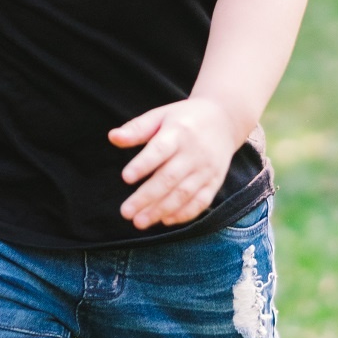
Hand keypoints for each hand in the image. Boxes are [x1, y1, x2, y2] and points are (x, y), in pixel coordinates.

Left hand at [107, 96, 244, 229]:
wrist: (225, 120)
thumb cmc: (184, 119)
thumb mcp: (161, 116)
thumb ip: (137, 128)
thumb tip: (112, 137)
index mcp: (179, 132)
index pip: (160, 149)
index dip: (143, 165)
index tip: (125, 178)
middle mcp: (194, 152)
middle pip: (169, 178)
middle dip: (146, 197)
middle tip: (126, 212)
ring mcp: (206, 169)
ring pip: (183, 194)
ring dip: (161, 210)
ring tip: (139, 222)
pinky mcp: (214, 182)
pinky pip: (201, 202)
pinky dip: (184, 214)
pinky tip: (165, 221)